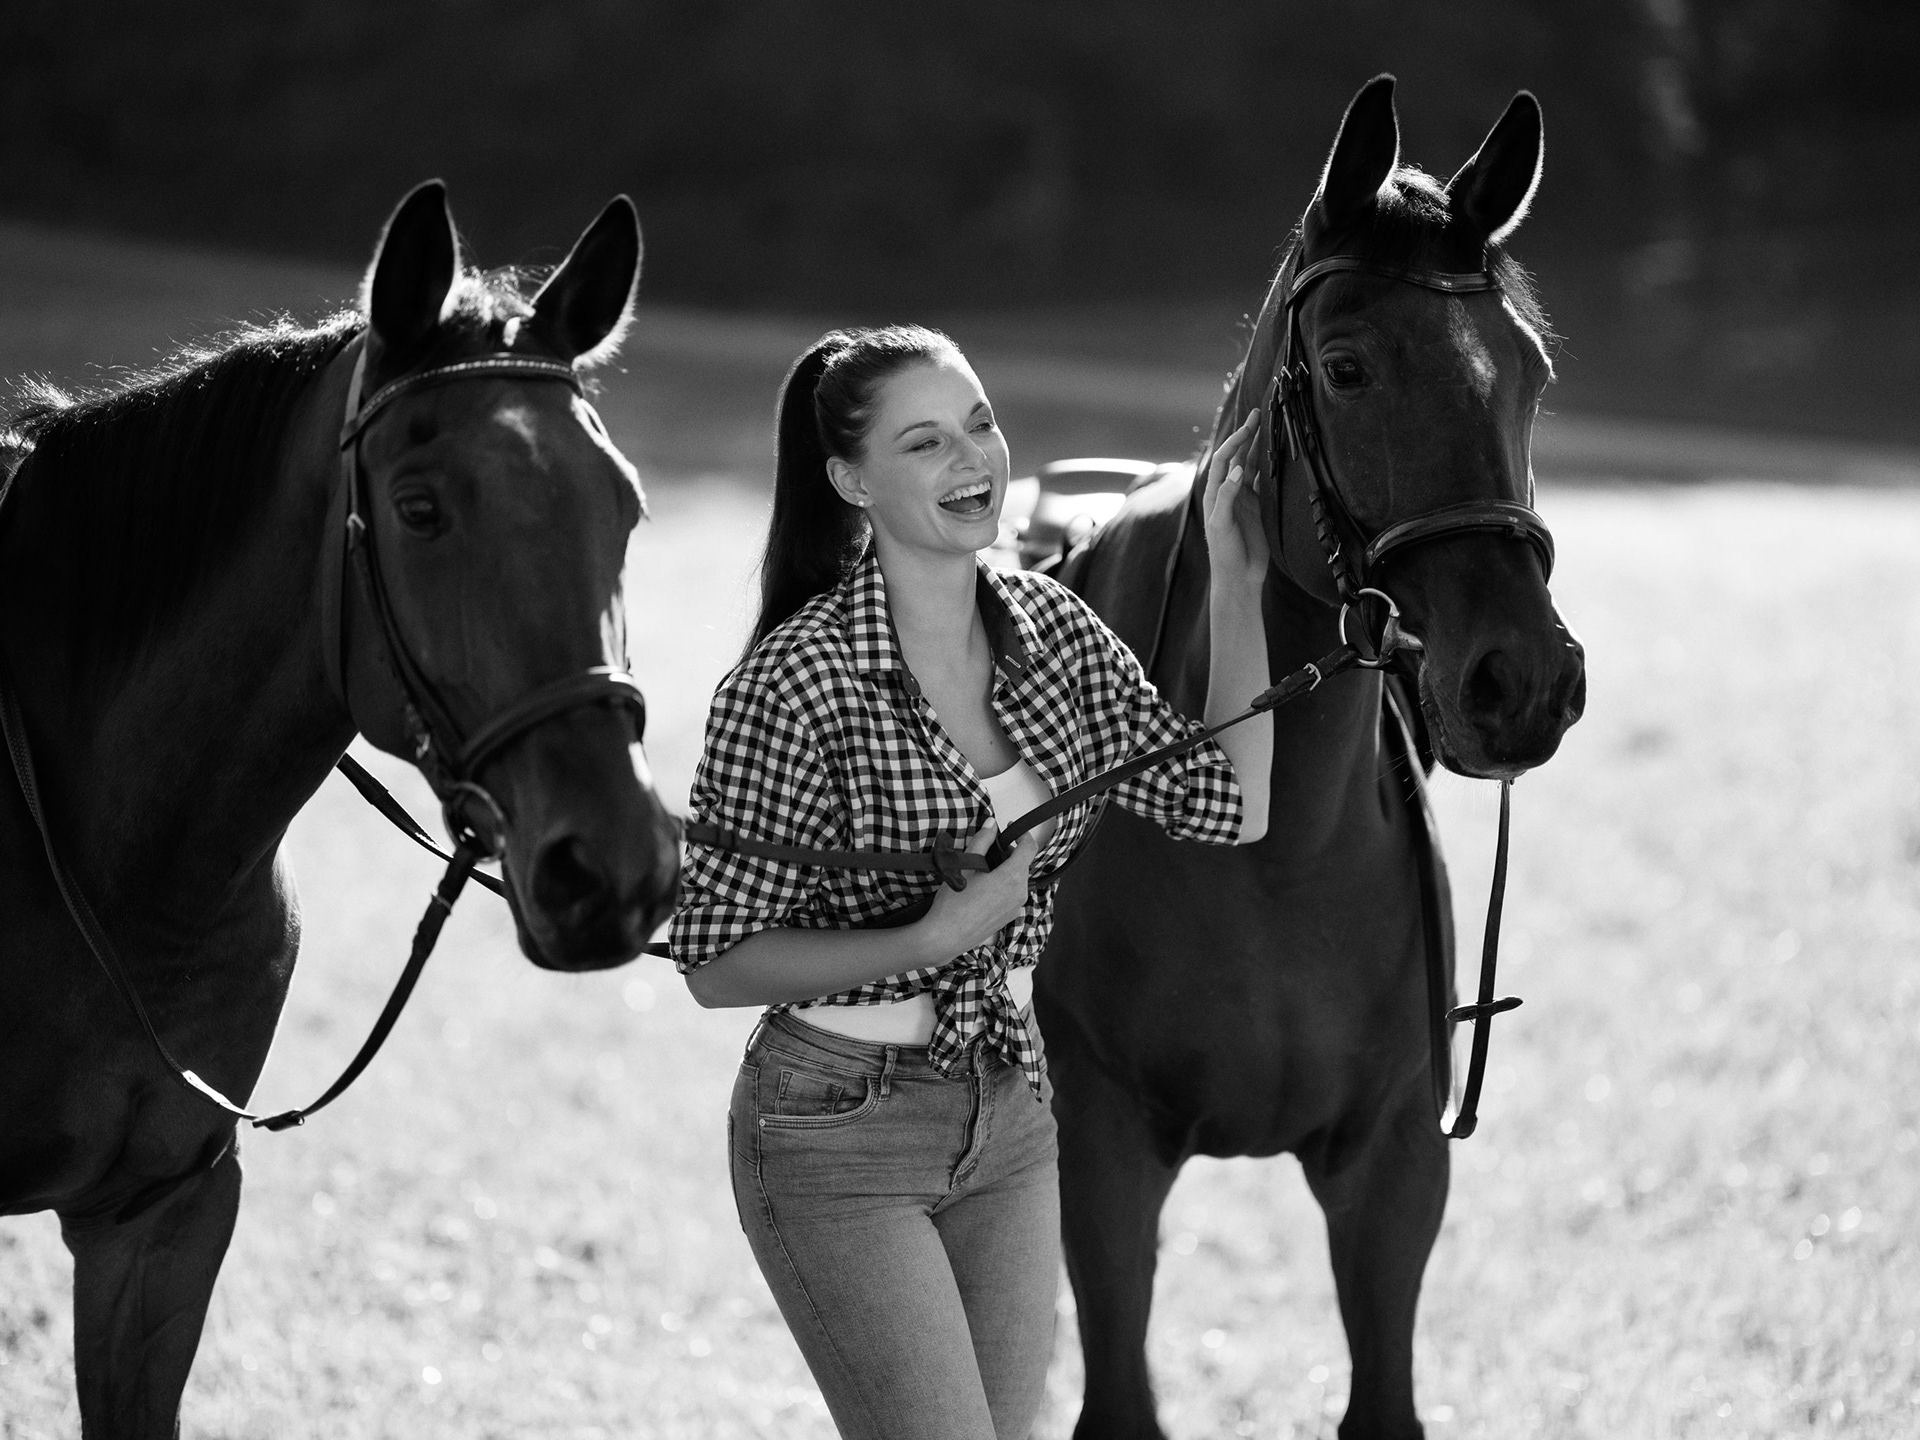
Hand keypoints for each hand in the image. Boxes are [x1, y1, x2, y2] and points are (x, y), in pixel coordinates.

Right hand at [918, 825, 1037, 959]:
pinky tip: (983, 887)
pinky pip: (1012, 895)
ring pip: (1018, 880)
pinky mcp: (1008, 918)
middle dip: (1010, 853)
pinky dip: (1004, 885)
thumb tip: (991, 824)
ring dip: (1007, 870)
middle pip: (1023, 864)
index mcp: (1013, 877)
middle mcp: (1020, 893)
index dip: (1022, 834)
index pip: (1029, 848)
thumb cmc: (953, 902)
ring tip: (984, 869)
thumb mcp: (966, 865)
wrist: (945, 936)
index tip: (1011, 829)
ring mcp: (1016, 908)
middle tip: (990, 849)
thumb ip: (982, 841)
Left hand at [1201, 409, 1270, 590]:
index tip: (1248, 428)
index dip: (1234, 442)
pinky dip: (1267, 467)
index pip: (1224, 460)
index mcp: (1214, 494)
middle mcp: (1228, 492)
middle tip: (1257, 414)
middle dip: (1246, 436)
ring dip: (1257, 447)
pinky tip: (1274, 455)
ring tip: (1266, 427)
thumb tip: (1237, 470)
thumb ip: (1227, 497)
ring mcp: (1243, 499)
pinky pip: (1262, 482)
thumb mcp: (1221, 524)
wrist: (1238, 577)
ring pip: (1250, 466)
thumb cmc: (1224, 553)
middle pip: (1237, 457)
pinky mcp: (1256, 508)